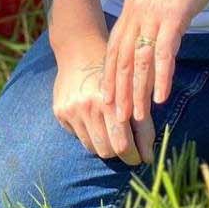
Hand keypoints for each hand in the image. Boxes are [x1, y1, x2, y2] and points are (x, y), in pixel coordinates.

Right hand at [51, 43, 154, 165]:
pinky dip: (90, 135)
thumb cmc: (115, 70)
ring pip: (92, 147)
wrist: (79, 49)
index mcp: (109, 101)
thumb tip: (148, 157)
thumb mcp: (132, 91)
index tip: (143, 158)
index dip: (135, 156)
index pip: (122, 144)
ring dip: (106, 146)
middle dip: (122, 155)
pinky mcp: (60, 112)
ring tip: (115, 137)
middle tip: (131, 151)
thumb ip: (142, 123)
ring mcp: (71, 110)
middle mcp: (87, 107)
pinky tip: (95, 121)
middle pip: (107, 150)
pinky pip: (78, 136)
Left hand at [104, 0, 208, 120]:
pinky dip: (161, 77)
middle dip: (118, 93)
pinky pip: (164, 52)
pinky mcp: (174, 15)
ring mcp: (153, 14)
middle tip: (116, 120)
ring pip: (140, 62)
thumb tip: (157, 30)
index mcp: (132, 7)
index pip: (114, 49)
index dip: (109, 77)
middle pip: (122, 60)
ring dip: (138, 93)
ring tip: (137, 118)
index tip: (107, 101)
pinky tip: (161, 98)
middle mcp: (136, 12)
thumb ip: (156, 12)